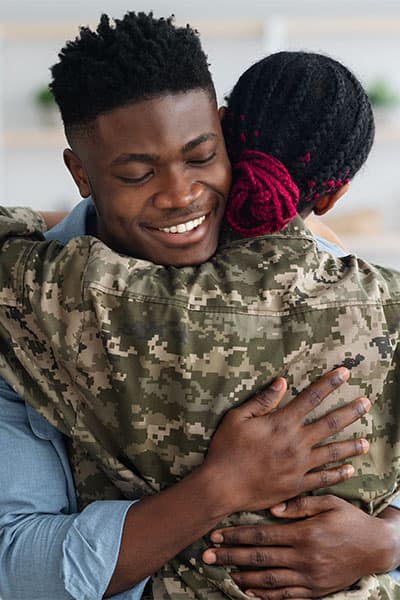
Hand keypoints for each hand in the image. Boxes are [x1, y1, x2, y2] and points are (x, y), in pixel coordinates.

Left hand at [203, 495, 397, 598]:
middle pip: (259, 558)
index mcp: (304, 534)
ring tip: (222, 572)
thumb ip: (300, 504)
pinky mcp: (315, 590)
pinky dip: (265, 595)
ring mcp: (309, 577)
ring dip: (242, 576)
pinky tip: (248, 590)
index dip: (236, 535)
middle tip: (207, 555)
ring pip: (268, 580)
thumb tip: (272, 507)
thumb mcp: (329, 502)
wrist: (376, 547)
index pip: (262, 536)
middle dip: (230, 556)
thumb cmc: (350, 519)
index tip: (217, 534)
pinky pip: (285, 595)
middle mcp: (304, 558)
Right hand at [204, 367, 369, 514]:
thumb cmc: (226, 449)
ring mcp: (299, 465)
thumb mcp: (237, 417)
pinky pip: (324, 478)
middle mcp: (296, 442)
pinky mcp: (297, 485)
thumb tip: (282, 381)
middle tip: (367, 403)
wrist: (222, 487)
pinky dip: (339, 474)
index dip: (329, 383)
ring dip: (351, 445)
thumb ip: (262, 400)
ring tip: (366, 441)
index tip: (344, 373)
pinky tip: (350, 470)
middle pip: (330, 423)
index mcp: (282, 423)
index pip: (311, 397)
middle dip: (350, 411)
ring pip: (332, 452)